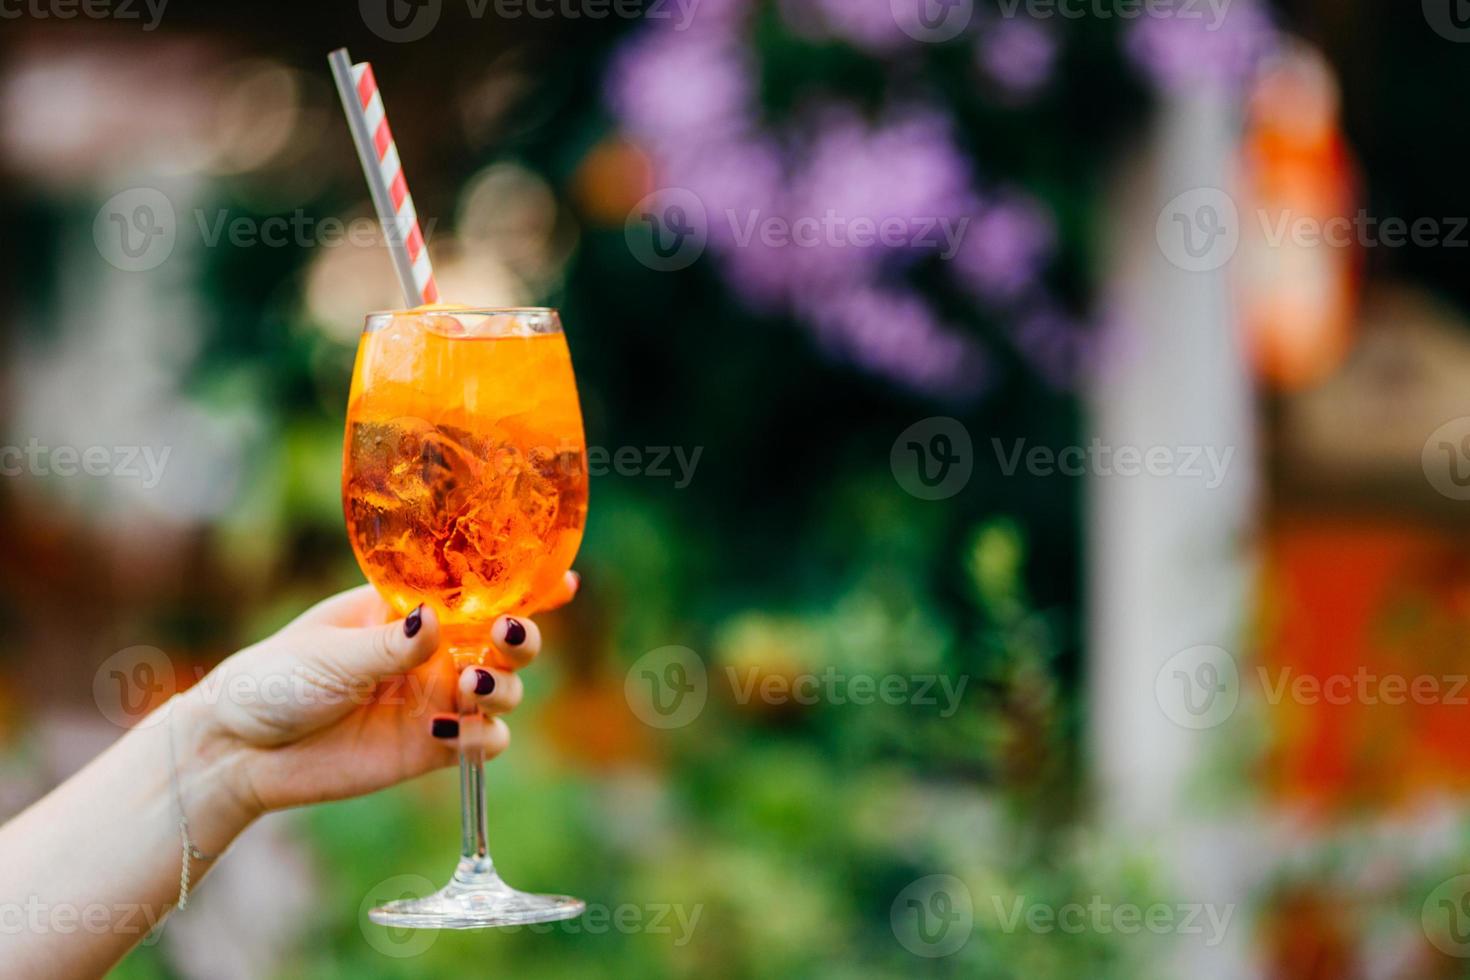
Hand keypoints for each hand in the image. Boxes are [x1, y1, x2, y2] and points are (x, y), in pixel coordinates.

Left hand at [175, 572, 578, 818]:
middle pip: (508, 640)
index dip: (525, 585)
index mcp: (410, 610)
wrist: (239, 750)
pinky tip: (446, 733)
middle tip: (509, 634)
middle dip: (524, 636)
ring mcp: (437, 700)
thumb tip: (436, 621)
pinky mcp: (434, 749)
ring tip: (470, 683)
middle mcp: (434, 653)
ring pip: (506, 689)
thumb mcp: (330, 654)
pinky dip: (482, 736)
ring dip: (504, 684)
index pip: (479, 591)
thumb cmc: (275, 680)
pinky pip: (486, 741)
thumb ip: (389, 644)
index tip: (564, 581)